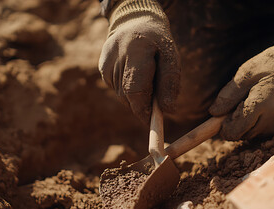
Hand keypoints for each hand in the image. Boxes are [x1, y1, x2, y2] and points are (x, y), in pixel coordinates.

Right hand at [98, 0, 179, 123]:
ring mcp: (106, 62)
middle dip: (142, 104)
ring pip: (122, 94)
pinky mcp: (102, 67)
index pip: (135, 89)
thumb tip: (168, 110)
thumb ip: (170, 82)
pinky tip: (134, 74)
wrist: (134, 22)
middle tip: (155, 102)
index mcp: (136, 50)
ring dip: (136, 96)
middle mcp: (116, 57)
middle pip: (128, 95)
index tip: (152, 120)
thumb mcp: (171, 57)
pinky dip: (128, 89)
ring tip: (146, 79)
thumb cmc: (158, 43)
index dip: (143, 109)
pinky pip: (117, 88)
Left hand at [209, 33, 273, 140]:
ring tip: (250, 103)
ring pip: (251, 135)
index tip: (221, 119)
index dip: (225, 128)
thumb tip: (213, 113)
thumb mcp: (244, 75)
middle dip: (234, 125)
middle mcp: (273, 119)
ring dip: (244, 125)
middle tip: (238, 105)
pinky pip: (260, 133)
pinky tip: (259, 109)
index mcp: (262, 104)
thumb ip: (228, 95)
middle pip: (243, 135)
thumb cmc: (267, 67)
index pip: (237, 129)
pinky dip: (254, 125)